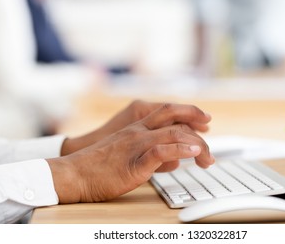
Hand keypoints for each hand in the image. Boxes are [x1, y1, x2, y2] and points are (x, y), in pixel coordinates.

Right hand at [61, 100, 209, 154]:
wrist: (74, 174)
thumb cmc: (99, 166)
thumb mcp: (127, 152)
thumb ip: (152, 152)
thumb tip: (175, 160)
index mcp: (136, 127)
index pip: (167, 110)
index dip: (189, 112)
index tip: (204, 119)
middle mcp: (138, 131)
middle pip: (174, 116)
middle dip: (197, 123)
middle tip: (210, 137)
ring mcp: (136, 144)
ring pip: (174, 133)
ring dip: (196, 144)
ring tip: (207, 158)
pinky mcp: (134, 162)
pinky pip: (161, 150)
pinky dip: (180, 150)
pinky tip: (193, 153)